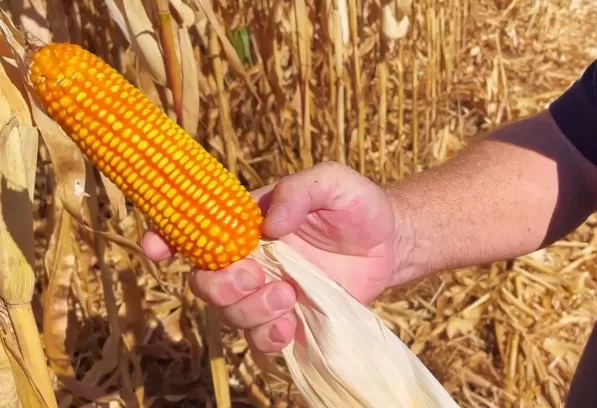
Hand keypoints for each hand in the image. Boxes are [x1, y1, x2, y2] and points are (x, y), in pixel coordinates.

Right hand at [141, 162, 403, 353]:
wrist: (391, 243)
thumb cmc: (357, 206)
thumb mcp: (333, 182)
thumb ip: (299, 190)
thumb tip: (267, 224)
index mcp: (247, 225)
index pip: (194, 231)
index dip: (166, 239)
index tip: (156, 247)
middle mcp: (250, 261)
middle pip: (205, 282)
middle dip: (221, 285)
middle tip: (257, 275)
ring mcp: (267, 294)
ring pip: (230, 315)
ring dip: (251, 310)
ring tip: (289, 295)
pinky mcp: (289, 322)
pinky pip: (261, 343)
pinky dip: (268, 339)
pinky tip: (291, 328)